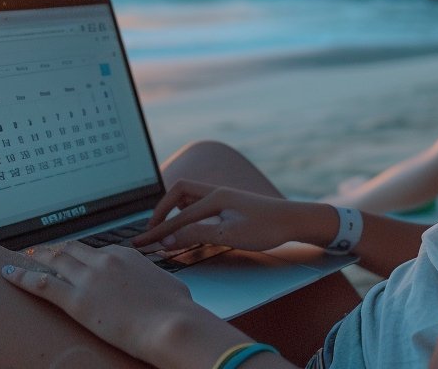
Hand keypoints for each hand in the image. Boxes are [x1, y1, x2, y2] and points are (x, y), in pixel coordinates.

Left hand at [1, 240, 208, 364]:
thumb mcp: (169, 286)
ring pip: (53, 261)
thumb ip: (154, 282)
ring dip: (35, 258)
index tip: (74, 259)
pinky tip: (7, 275)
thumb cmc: (176, 310)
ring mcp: (88, 279)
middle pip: (71, 250)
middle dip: (54, 250)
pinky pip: (41, 285)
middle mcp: (104, 261)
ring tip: (22, 257)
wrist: (171, 324)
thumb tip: (158, 287)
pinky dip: (21, 277)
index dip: (81, 256)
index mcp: (125, 255)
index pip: (96, 252)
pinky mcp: (76, 301)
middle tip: (41, 251)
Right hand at [133, 180, 335, 252]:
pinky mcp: (229, 203)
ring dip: (172, 209)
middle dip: (160, 211)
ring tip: (161, 227)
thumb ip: (197, 235)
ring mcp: (223, 196)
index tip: (142, 245)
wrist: (295, 220)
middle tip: (150, 231)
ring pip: (188, 195)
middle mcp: (216, 192)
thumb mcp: (230, 235)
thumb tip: (168, 240)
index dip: (159, 232)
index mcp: (215, 198)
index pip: (177, 216)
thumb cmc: (267, 228)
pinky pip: (199, 202)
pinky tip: (186, 224)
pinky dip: (186, 211)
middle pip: (177, 193)